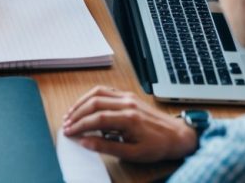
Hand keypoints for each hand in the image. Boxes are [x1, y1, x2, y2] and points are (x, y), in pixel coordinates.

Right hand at [62, 86, 198, 161]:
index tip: (69, 132)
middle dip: (77, 114)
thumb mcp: (134, 153)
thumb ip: (107, 147)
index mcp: (130, 119)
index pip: (97, 118)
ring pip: (98, 93)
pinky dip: (91, 96)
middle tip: (66, 124)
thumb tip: (86, 142)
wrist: (179, 136)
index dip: (80, 125)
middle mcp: (127, 104)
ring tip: (71, 114)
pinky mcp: (129, 96)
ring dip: (81, 103)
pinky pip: (106, 91)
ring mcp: (128, 97)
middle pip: (94, 103)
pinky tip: (85, 105)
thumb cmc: (158, 146)